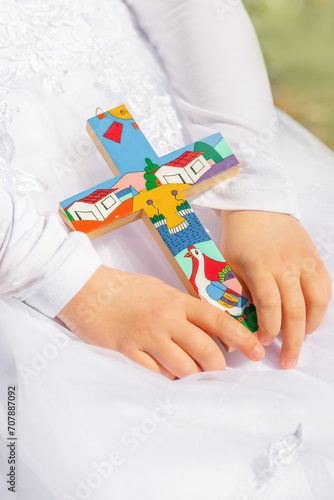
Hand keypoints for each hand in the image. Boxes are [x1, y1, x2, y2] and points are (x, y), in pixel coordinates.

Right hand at [57, 265, 264, 378]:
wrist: (87, 289)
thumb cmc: (126, 289)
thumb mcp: (160, 290)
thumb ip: (184, 309)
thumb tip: (208, 330)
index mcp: (177, 301)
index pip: (218, 320)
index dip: (241, 338)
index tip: (256, 352)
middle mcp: (166, 318)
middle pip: (205, 350)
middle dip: (218, 367)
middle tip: (218, 371)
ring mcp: (146, 336)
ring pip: (183, 367)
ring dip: (193, 376)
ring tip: (194, 376)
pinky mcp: (127, 351)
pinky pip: (156, 375)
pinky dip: (167, 379)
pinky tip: (168, 376)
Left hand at [220, 210, 331, 368]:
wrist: (257, 207)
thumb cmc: (238, 238)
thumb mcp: (227, 264)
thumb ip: (234, 293)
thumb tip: (237, 324)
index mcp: (258, 266)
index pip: (270, 304)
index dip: (269, 328)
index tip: (265, 342)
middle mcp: (284, 264)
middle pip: (295, 308)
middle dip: (293, 340)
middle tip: (289, 360)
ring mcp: (303, 260)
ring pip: (316, 300)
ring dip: (311, 325)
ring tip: (303, 339)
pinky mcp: (314, 257)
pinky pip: (325, 286)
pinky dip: (322, 306)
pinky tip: (312, 317)